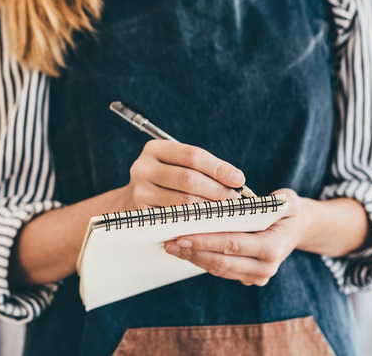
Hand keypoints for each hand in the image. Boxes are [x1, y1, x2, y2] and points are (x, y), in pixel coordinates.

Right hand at [121, 140, 244, 210]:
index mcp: (155, 149)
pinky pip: (175, 218)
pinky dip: (196, 221)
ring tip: (225, 210)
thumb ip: (202, 168)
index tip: (239, 179)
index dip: (218, 168)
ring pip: (183, 201)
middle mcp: (143, 168)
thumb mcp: (177, 166)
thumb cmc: (166, 182)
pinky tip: (208, 222)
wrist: (132, 202)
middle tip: (235, 199)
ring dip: (209, 207)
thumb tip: (236, 179)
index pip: (192, 156)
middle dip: (217, 190)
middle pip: (188, 178)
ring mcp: (140, 192)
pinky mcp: (142, 214)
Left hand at [163, 188, 304, 285]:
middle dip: (194, 253)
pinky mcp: (248, 278)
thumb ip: (279, 201)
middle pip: (222, 262)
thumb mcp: (289, 201)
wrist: (295, 230)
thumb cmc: (287, 212)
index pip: (232, 244)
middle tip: (170, 243)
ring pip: (218, 269)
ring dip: (194, 259)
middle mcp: (265, 267)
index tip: (184, 236)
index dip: (206, 242)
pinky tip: (186, 251)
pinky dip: (202, 261)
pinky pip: (221, 271)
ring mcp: (257, 277)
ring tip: (172, 247)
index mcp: (272, 248)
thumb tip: (259, 202)